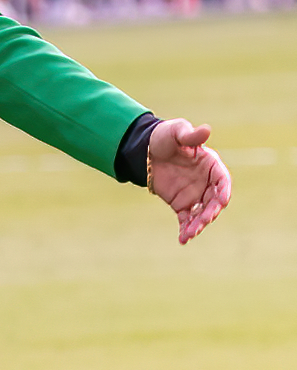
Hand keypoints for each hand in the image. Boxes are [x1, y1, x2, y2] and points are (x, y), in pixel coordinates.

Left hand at [148, 119, 231, 244]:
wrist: (145, 150)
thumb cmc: (165, 137)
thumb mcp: (176, 131)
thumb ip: (190, 135)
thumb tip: (205, 130)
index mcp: (211, 165)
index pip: (223, 180)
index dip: (224, 191)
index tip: (222, 201)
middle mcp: (206, 183)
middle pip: (214, 201)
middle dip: (211, 211)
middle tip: (205, 220)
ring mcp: (195, 195)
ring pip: (201, 213)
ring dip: (199, 224)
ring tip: (191, 234)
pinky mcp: (182, 204)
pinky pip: (187, 219)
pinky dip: (186, 229)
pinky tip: (183, 239)